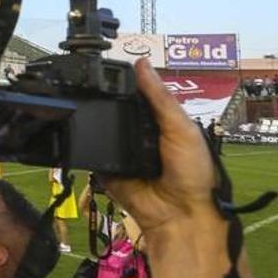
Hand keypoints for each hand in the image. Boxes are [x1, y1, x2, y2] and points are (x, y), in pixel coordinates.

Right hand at [101, 59, 221, 240]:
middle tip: (90, 86)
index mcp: (159, 121)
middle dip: (105, 102)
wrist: (180, 214)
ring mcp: (120, 152)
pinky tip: (83, 134)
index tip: (106, 65)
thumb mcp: (181, 127)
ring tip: (86, 108)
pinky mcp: (105, 169)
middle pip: (115, 111)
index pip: (137, 95)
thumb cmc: (194, 173)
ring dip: (95, 123)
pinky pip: (92, 154)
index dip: (125, 82)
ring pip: (100, 130)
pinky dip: (88, 147)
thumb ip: (160, 98)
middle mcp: (138, 134)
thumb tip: (141, 63)